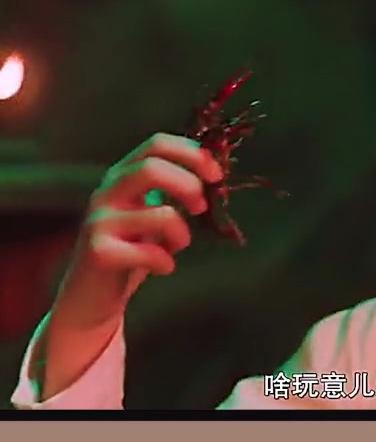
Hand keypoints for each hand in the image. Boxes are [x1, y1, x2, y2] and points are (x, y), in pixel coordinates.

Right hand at [55, 132, 222, 326]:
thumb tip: (215, 174)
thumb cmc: (132, 250)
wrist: (92, 296)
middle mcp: (107, 192)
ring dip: (183, 233)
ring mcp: (100, 220)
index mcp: (123, 176)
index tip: (217, 174)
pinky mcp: (98, 252)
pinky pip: (148, 252)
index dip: (192, 154)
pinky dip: (165, 262)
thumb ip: (176, 192)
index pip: (156, 145)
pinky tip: (163, 267)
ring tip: (178, 246)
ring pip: (161, 214)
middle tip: (202, 208)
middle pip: (152, 168)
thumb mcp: (154, 213)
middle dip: (189, 185)